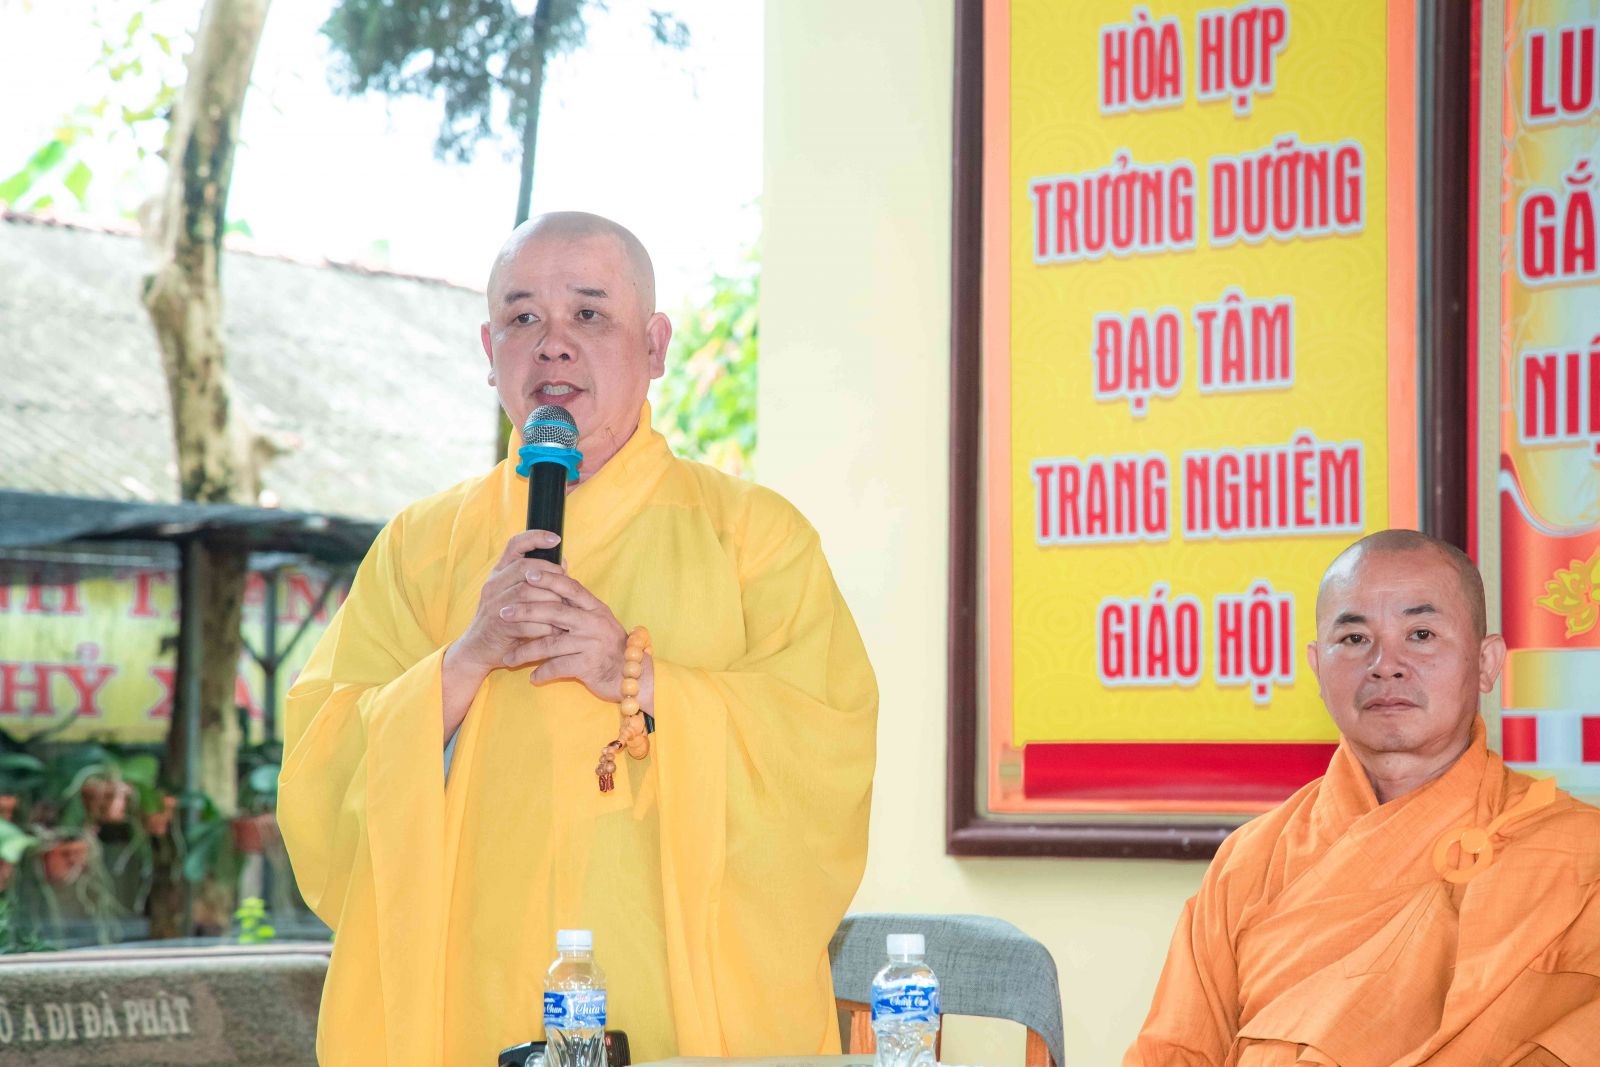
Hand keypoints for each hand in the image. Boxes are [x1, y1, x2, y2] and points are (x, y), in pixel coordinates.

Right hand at [449, 529, 571, 677]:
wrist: (478, 650)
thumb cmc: (505, 621)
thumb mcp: (518, 597)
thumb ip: (538, 581)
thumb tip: (563, 564)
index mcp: (499, 573)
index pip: (514, 545)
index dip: (535, 538)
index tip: (556, 538)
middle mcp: (493, 585)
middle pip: (525, 568)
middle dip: (551, 576)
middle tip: (567, 589)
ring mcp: (493, 605)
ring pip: (526, 593)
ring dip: (551, 601)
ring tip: (565, 611)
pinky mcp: (498, 626)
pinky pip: (526, 622)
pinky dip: (545, 626)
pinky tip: (556, 630)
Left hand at [502, 564, 632, 701]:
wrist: (631, 675)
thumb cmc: (608, 645)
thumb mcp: (598, 619)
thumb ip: (578, 602)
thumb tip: (560, 574)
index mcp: (595, 607)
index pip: (570, 587)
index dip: (549, 579)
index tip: (527, 573)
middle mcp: (593, 622)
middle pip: (554, 612)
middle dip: (526, 611)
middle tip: (502, 613)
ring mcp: (591, 644)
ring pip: (550, 644)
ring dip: (526, 651)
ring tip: (508, 658)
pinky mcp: (588, 666)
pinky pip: (558, 667)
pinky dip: (542, 673)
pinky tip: (532, 677)